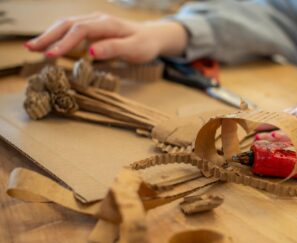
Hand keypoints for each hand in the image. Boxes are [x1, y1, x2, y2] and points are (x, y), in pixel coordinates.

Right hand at [24, 13, 187, 61]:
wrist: (152, 36)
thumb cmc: (145, 45)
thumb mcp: (134, 50)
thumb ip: (114, 49)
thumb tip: (91, 53)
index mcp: (107, 24)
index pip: (80, 30)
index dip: (64, 42)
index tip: (51, 55)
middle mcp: (97, 20)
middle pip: (67, 24)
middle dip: (48, 36)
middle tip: (31, 49)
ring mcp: (94, 23)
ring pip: (66, 25)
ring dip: (49, 35)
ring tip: (33, 48)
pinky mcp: (92, 28)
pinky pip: (71, 30)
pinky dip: (58, 36)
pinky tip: (48, 45)